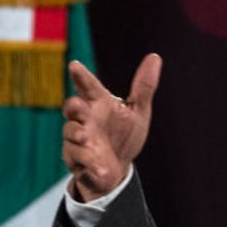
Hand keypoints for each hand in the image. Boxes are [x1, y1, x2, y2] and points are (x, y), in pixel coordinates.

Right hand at [61, 54, 161, 201]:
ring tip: (86, 138)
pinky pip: (81, 160)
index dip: (81, 76)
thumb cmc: (124, 136)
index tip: (75, 65)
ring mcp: (78, 140)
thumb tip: (155, 56)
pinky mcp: (77, 160)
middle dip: (73, 106)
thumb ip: (144, 87)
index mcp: (99, 104)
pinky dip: (91, 165)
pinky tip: (102, 170)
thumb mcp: (138, 112)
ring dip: (78, 135)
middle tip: (78, 106)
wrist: (117, 169)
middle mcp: (85, 119)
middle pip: (73, 108)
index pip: (89, 87)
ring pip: (72, 133)